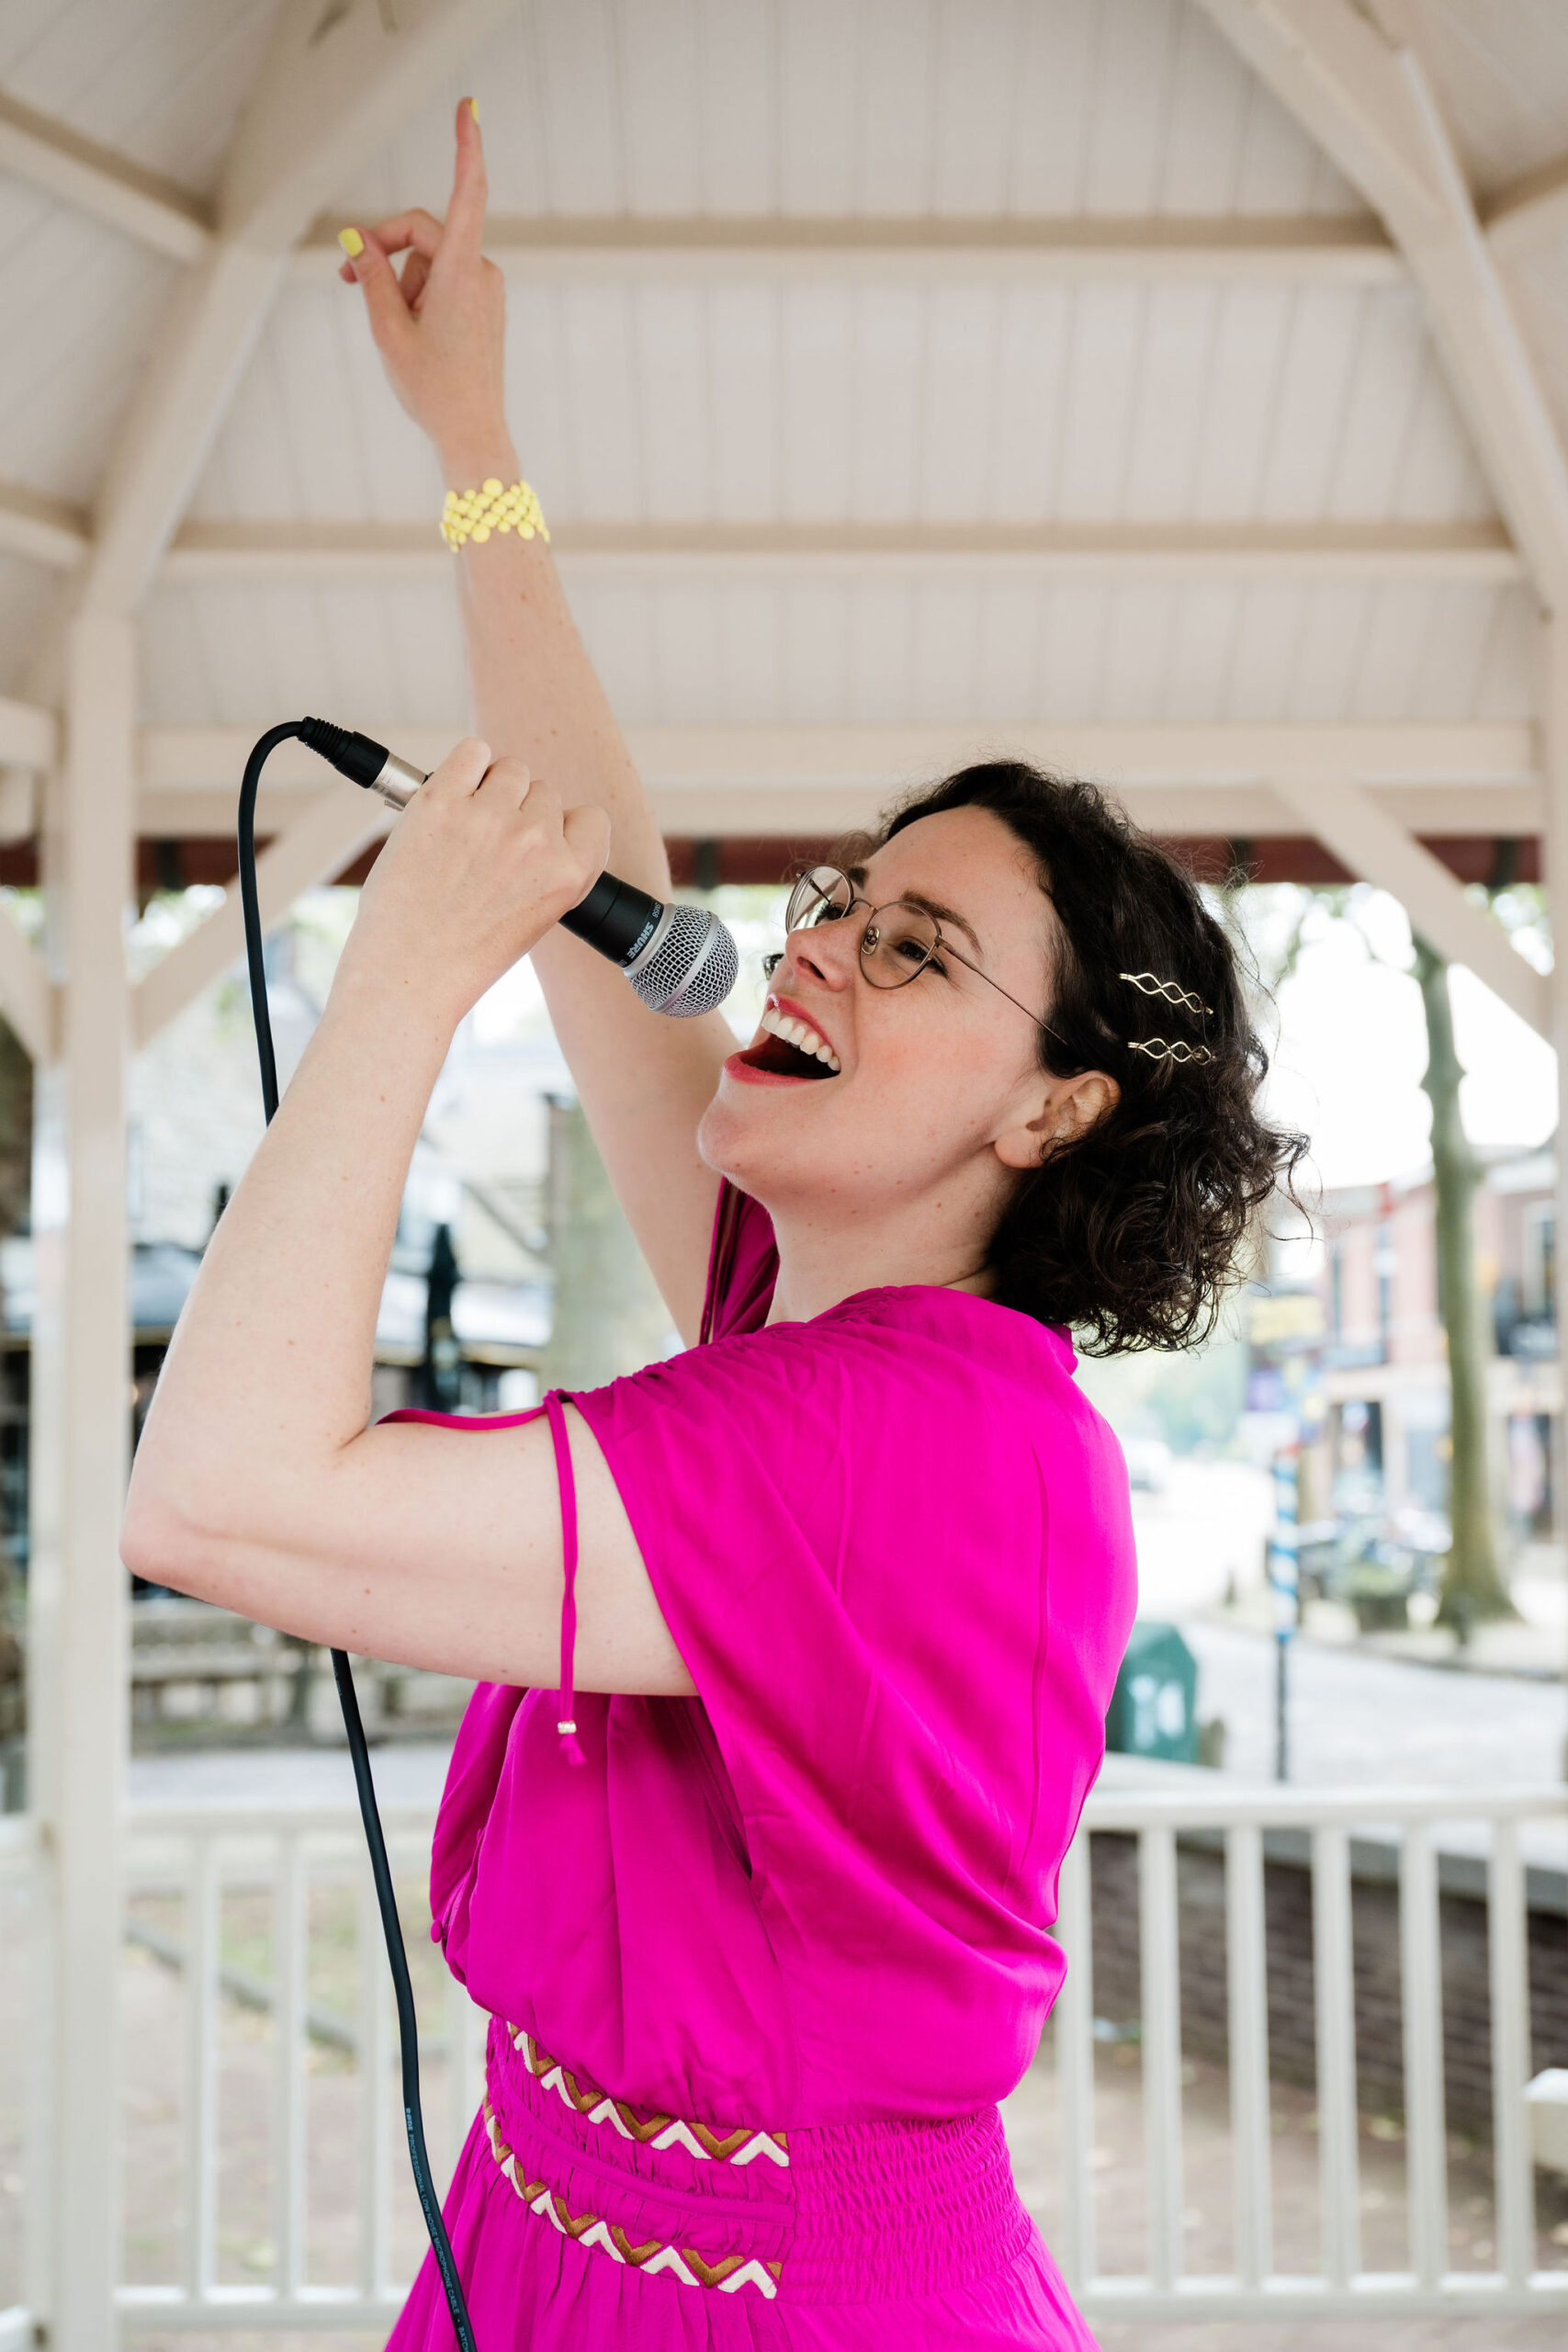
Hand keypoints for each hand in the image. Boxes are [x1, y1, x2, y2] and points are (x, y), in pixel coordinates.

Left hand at [336, 739, 610, 1027]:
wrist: (409, 971)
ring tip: (463, 829)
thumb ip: (549, 865)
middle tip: (484, 851)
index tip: (536, 846)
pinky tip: (450, 795)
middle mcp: (536, 841)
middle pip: (544, 792)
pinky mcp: (441, 801)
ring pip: (510, 769)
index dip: (561, 829)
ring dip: (490, 788)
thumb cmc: (466, 951)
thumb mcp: (536, 916)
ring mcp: (489, 818)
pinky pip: (471, 751)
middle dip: (518, 813)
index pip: (590, 819)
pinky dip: (465, 765)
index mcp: (569, 874)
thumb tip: (538, 814)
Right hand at [337, 100, 509, 475]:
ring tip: (392, 329)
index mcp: (461, 273)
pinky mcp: (484, 302)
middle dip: (385, 250)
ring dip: (402, 282)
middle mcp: (481, 272)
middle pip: (423, 232)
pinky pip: (444, 280)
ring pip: (430, 260)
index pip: (466, 195)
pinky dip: (419, 292)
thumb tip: (355, 239)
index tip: (470, 105)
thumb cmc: (432, 389)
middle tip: (346, 283)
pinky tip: (411, 332)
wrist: (472, 435)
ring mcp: (486, 288)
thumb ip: (370, 278)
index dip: (466, 147)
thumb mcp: (387, 330)